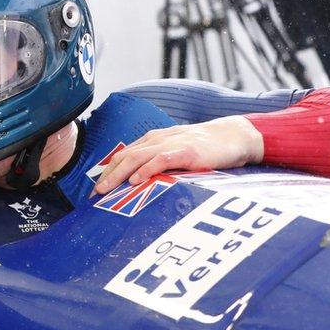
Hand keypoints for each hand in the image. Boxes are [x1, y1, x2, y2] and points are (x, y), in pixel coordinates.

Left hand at [92, 116, 263, 194]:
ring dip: (119, 174)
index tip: (96, 189)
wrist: (234, 136)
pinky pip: (161, 159)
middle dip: (107, 175)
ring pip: (137, 157)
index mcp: (153, 141)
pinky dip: (146, 169)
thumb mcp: (176, 153)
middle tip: (95, 193)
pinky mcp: (187, 151)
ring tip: (107, 189)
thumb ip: (158, 163)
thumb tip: (139, 182)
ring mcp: (172, 144)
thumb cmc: (205, 147)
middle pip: (124, 156)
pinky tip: (136, 180)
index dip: (107, 171)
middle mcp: (158, 140)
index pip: (123, 155)